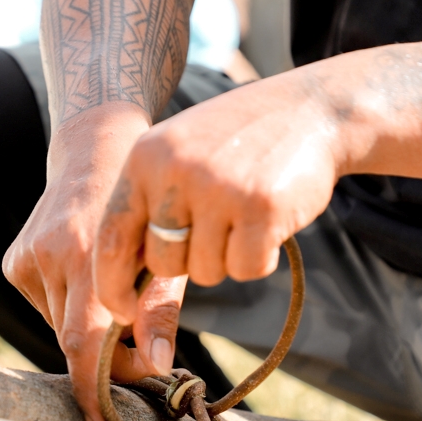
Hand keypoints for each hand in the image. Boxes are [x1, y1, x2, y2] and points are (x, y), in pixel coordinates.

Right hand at [3, 104, 188, 420]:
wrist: (95, 153)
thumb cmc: (145, 211)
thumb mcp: (166, 258)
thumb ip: (161, 313)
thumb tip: (158, 369)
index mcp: (89, 253)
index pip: (84, 341)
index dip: (92, 387)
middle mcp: (50, 255)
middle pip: (74, 339)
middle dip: (107, 358)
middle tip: (140, 355)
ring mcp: (26, 258)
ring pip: (60, 326)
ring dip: (90, 330)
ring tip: (116, 300)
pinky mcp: (13, 261)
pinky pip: (45, 307)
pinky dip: (69, 308)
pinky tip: (84, 278)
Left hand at [93, 71, 340, 325]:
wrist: (309, 109)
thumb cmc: (236, 141)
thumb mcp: (178, 154)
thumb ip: (150, 203)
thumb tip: (124, 279)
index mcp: (145, 159)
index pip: (111, 238)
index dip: (112, 285)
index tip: (124, 311)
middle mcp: (176, 171)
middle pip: (162, 264)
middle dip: (189, 263)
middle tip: (218, 230)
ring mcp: (219, 189)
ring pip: (205, 271)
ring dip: (228, 259)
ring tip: (246, 216)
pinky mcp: (261, 208)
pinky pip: (246, 269)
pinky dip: (260, 259)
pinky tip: (270, 224)